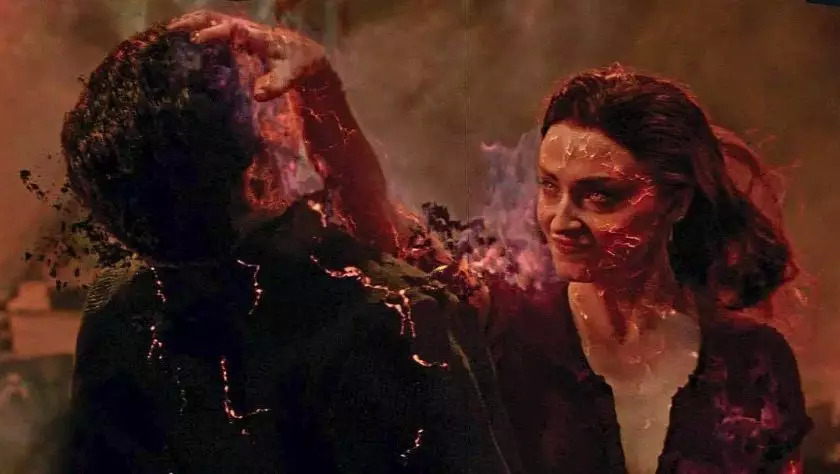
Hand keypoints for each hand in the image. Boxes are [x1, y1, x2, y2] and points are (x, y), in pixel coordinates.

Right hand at [168, 10, 326, 100]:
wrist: (309, 55)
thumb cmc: (299, 65)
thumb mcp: (291, 77)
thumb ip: (275, 85)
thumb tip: (257, 94)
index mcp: (256, 35)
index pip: (231, 28)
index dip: (213, 32)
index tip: (196, 40)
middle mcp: (246, 28)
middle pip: (215, 17)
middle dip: (193, 21)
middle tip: (171, 30)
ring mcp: (242, 30)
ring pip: (213, 18)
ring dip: (192, 21)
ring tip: (171, 30)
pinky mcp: (240, 35)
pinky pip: (217, 26)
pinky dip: (199, 26)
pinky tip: (186, 36)